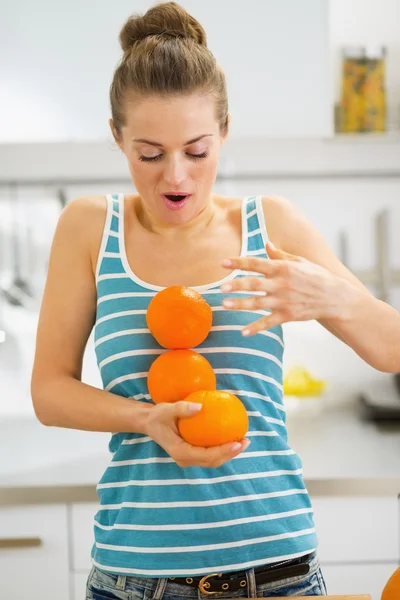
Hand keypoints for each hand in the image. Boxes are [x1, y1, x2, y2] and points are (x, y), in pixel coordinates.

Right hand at [145, 401, 249, 467]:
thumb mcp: (166, 409)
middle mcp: (185, 459)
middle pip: (213, 461)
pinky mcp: (191, 454)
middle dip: (231, 454)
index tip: (237, 442)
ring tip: (244, 441)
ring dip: (229, 453)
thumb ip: (182, 408)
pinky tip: (231, 437)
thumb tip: (200, 406)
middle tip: (245, 441)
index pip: (206, 455)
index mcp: (180, 452)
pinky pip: (210, 454)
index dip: (223, 451)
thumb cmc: (158, 416)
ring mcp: (188, 458)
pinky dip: (222, 448)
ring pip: (213, 460)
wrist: (149, 423)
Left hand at [221, 240, 350, 334]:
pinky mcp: (288, 315)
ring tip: (225, 305)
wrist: (335, 297)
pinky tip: (243, 332)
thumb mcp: (300, 261)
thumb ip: (280, 254)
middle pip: (254, 284)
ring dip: (240, 304)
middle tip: (221, 288)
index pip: (256, 263)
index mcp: (283, 268)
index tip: (222, 262)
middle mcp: (281, 284)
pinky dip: (256, 328)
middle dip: (236, 285)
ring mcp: (284, 301)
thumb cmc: (317, 276)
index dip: (238, 262)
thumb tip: (266, 243)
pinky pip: (268, 322)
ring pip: (258, 303)